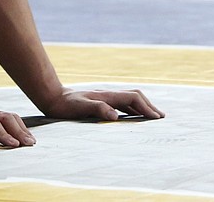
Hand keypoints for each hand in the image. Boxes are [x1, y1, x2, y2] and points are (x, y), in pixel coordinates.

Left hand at [43, 87, 164, 121]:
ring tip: (151, 117)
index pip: (132, 98)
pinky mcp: (100, 102)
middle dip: (149, 105)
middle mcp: (108, 95)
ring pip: (128, 100)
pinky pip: (121, 104)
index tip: (157, 118)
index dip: (146, 107)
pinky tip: (131, 117)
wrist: (52, 97)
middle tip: (161, 117)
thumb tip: (115, 116)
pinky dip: (131, 109)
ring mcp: (104, 97)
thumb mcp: (80, 108)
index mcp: (106, 96)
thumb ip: (98, 109)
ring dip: (142, 107)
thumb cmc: (65, 105)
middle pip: (134, 96)